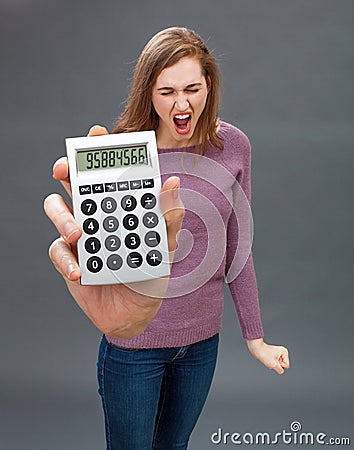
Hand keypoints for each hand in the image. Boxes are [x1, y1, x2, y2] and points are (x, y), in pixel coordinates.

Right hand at [43, 125, 184, 338]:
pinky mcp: (70, 259)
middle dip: (67, 171)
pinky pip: (59, 251)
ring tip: (78, 232)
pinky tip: (79, 272)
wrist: (135, 314)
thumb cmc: (151, 276)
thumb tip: (173, 182)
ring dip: (63, 217)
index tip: (98, 134)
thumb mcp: (166, 248)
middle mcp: (98, 217)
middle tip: (64, 168)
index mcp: (122, 209)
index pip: (110, 175)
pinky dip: (66, 260)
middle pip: (76, 184)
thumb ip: (169, 218)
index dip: (102, 153)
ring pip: (58, 211)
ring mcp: (82, 236)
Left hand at [246, 338, 289, 374]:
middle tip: (271, 359)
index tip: (274, 359)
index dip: (280, 365)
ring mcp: (277, 354)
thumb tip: (281, 371)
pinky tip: (267, 359)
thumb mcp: (274, 365)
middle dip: (276, 365)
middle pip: (282, 365)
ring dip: (272, 364)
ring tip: (268, 359)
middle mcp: (282, 352)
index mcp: (284, 352)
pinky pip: (274, 363)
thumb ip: (280, 370)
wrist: (256, 349)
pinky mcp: (273, 355)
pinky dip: (270, 363)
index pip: (286, 365)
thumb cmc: (264, 354)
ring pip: (278, 365)